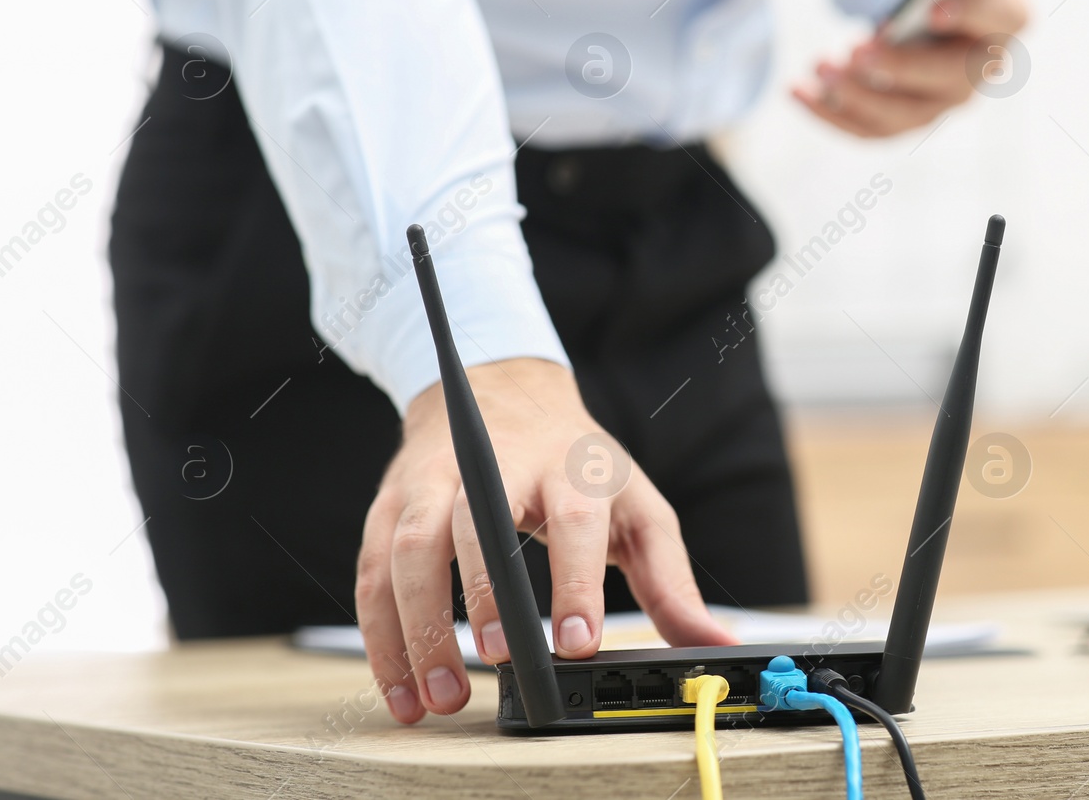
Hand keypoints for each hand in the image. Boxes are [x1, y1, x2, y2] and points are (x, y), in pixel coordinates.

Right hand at [356, 357, 733, 722]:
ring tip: (438, 696)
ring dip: (417, 627)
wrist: (502, 392)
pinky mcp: (390, 504)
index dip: (575, 583)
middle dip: (485, 596)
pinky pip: (373, 571)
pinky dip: (380, 633)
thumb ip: (670, 582)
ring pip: (410, 548)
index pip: (574, 521)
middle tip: (500, 662)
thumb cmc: (575, 463)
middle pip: (479, 524)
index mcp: (568, 468)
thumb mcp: (636, 508)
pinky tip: (400, 685)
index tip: (577, 644)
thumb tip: (716, 640)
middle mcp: (495, 467)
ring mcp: (434, 482)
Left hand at [792, 0, 1029, 137]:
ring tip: (820, 64)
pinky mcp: (907, 117)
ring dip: (857, 96)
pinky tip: (796, 89)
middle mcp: (983, 67)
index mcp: (1006, 14)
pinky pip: (869, 128)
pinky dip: (829, 112)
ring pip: (904, 115)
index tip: (933, 8)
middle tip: (857, 49)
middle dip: (901, 68)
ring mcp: (945, 100)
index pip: (1002, 15)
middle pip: (950, 80)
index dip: (971, 12)